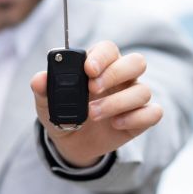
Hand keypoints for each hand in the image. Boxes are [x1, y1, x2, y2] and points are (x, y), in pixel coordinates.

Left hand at [31, 41, 163, 167]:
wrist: (73, 144)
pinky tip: (116, 124)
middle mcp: (122, 77)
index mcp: (101, 65)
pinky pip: (153, 113)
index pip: (109, 49)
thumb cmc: (65, 115)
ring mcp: (134, 97)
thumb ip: (43, 90)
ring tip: (93, 114)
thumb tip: (39, 79)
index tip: (87, 69)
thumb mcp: (47, 104)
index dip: (102, 56)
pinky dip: (136, 118)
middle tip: (93, 89)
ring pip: (142, 90)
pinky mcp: (142, 118)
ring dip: (117, 102)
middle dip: (115, 74)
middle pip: (137, 62)